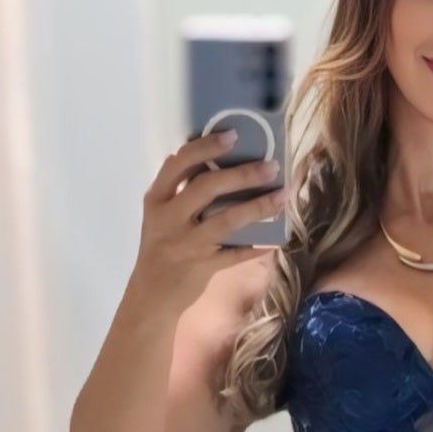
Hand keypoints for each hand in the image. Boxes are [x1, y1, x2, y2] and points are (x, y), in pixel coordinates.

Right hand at [130, 128, 286, 317]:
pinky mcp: (203, 267)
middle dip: (242, 174)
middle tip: (270, 166)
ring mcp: (187, 243)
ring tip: (281, 196)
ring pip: (226, 220)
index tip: (233, 136)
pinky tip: (275, 239)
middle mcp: (169, 218)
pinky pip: (235, 254)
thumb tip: (193, 153)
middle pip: (207, 187)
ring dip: (258, 207)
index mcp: (157, 199)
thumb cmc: (160, 248)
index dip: (206, 147)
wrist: (151, 295)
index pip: (180, 163)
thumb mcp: (158, 215)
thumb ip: (174, 188)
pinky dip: (256, 246)